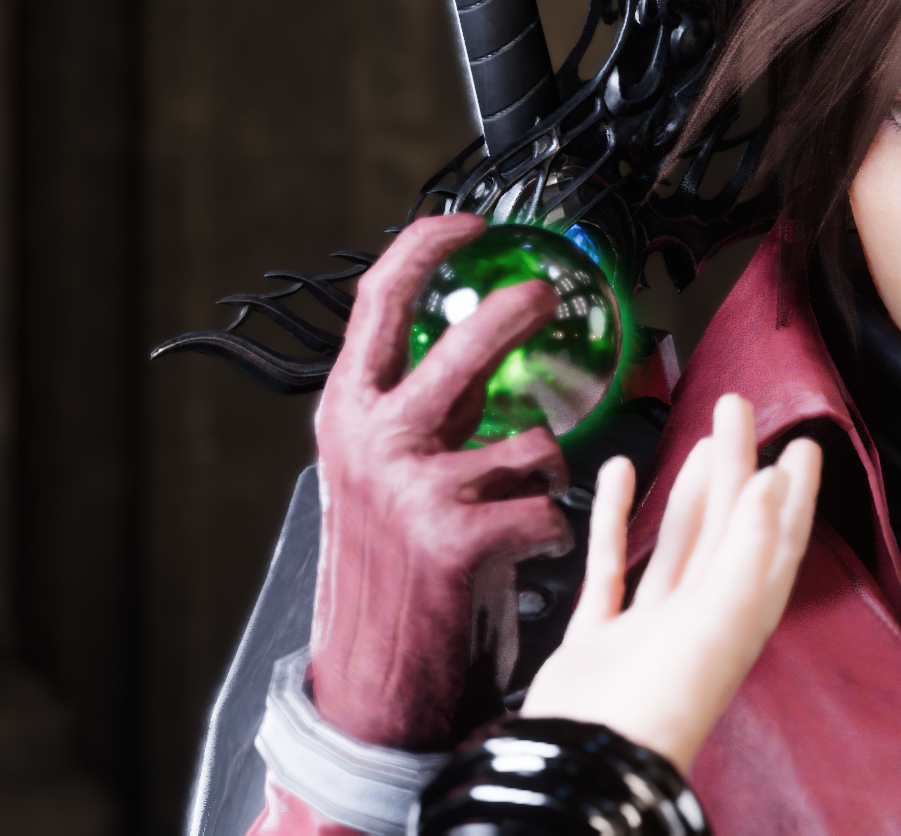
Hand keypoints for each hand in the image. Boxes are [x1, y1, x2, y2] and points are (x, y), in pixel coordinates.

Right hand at [311, 213, 574, 749]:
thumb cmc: (391, 568)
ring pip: (532, 439)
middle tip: (550, 302)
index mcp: (349, 409)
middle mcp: (371, 437)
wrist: (374, 676)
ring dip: (547, 471)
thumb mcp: (383, 469)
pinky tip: (529, 550)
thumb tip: (484, 338)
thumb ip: (428, 406)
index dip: (428, 245)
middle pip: (469, 341)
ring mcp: (411, 486)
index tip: (472, 224)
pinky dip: (551, 530)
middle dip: (524, 312)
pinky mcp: (454, 537)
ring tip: (521, 506)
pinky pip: (545, 505)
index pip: (381, 298)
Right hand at [523, 394, 821, 772]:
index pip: (779, 539)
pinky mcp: (602, 634)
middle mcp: (704, 619)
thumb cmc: (665, 702)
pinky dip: (616, 520)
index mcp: (743, 617)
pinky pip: (613, 565)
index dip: (794, 492)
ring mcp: (652, 628)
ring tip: (698, 439)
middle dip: (737, 467)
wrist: (589, 761)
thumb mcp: (722, 618)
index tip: (803, 443)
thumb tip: (772, 479)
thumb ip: (748, 546)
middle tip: (737, 409)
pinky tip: (617, 477)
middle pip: (728, 527)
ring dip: (688, 492)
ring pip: (679, 544)